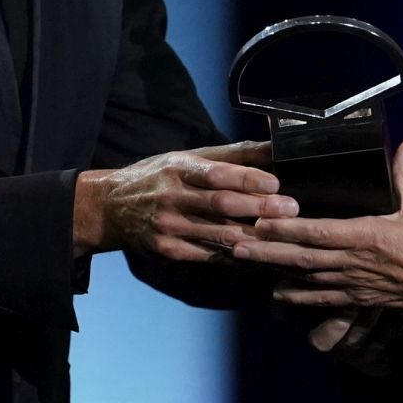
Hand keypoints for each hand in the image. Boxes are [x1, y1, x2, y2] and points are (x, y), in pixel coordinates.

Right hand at [73, 141, 296, 260]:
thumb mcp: (189, 157)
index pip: (216, 173)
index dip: (247, 178)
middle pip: (221, 205)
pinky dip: (238, 257)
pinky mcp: (169, 251)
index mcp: (179, 169)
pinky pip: (210, 256)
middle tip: (291, 208)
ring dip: (254, 236)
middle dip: (259, 208)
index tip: (275, 182)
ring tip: (284, 234)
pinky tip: (261, 256)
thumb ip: (232, 155)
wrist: (111, 208)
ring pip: (218, 235)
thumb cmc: (160, 177)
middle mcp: (173, 198)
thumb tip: (272, 146)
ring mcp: (170, 228)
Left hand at [233, 141, 402, 316]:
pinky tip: (278, 292)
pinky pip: (322, 298)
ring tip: (246, 263)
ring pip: (306, 277)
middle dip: (267, 251)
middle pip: (302, 257)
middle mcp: (354, 261)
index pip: (319, 231)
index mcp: (367, 234)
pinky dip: (299, 296)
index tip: (260, 221)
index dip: (287, 228)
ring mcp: (353, 282)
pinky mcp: (358, 298)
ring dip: (274, 270)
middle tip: (236, 244)